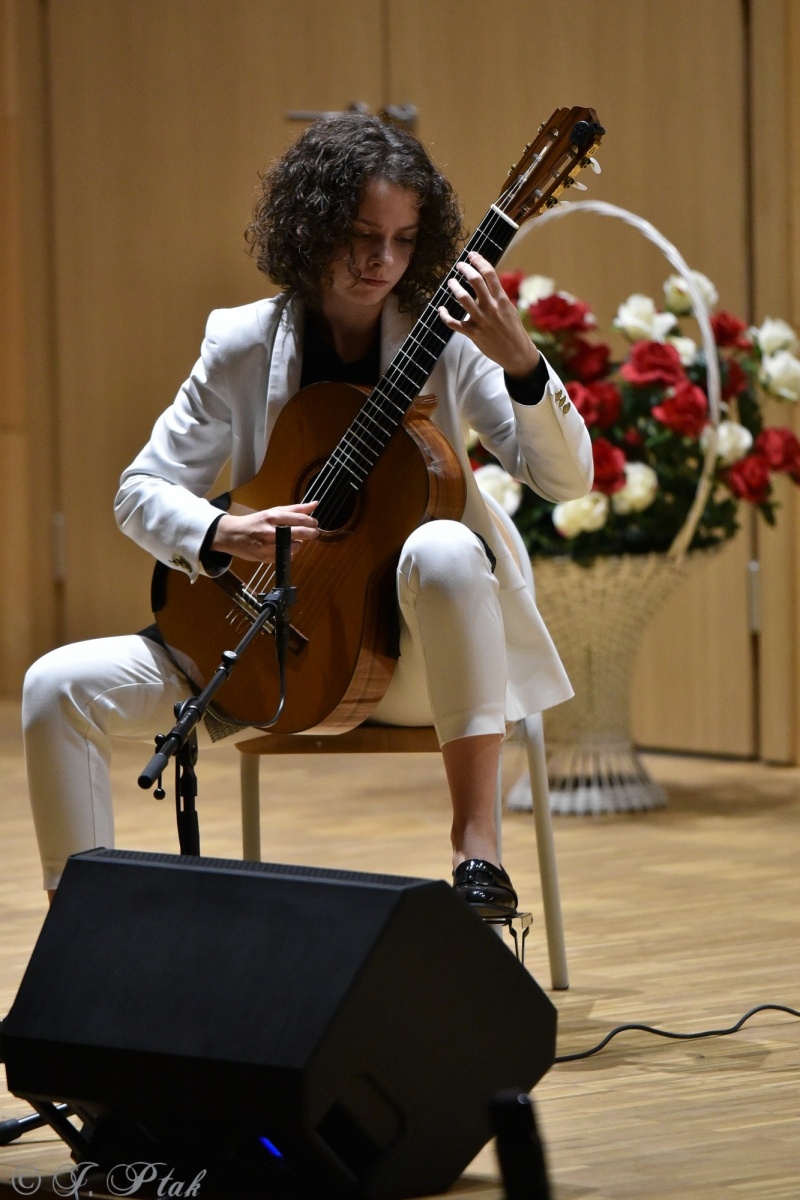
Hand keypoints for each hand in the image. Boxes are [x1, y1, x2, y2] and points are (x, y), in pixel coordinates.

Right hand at [212, 502, 318, 562]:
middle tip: (314, 533)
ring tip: (294, 541)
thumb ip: (294, 509)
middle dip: (311, 533)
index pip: (300, 519)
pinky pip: (286, 557)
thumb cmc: (255, 522)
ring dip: (298, 545)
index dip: (312, 522)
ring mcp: (267, 545)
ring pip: (295, 547)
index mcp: (272, 516)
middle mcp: (270, 530)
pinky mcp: (265, 558)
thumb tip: (315, 504)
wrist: (232, 534)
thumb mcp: (272, 512)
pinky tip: (283, 548)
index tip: (315, 524)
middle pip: (300, 533)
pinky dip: (288, 553)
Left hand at [437, 250, 539, 377]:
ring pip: (463, 298)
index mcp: (501, 299)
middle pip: (475, 281)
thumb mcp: (509, 309)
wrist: (516, 353)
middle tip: (459, 266)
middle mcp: (491, 308)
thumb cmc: (513, 330)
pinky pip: (454, 323)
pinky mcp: (473, 334)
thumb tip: (487, 282)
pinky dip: (445, 316)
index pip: (489, 274)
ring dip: (454, 287)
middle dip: (465, 270)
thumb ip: (497, 296)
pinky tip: (441, 309)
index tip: (472, 255)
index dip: (479, 261)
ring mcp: (481, 320)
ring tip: (451, 282)